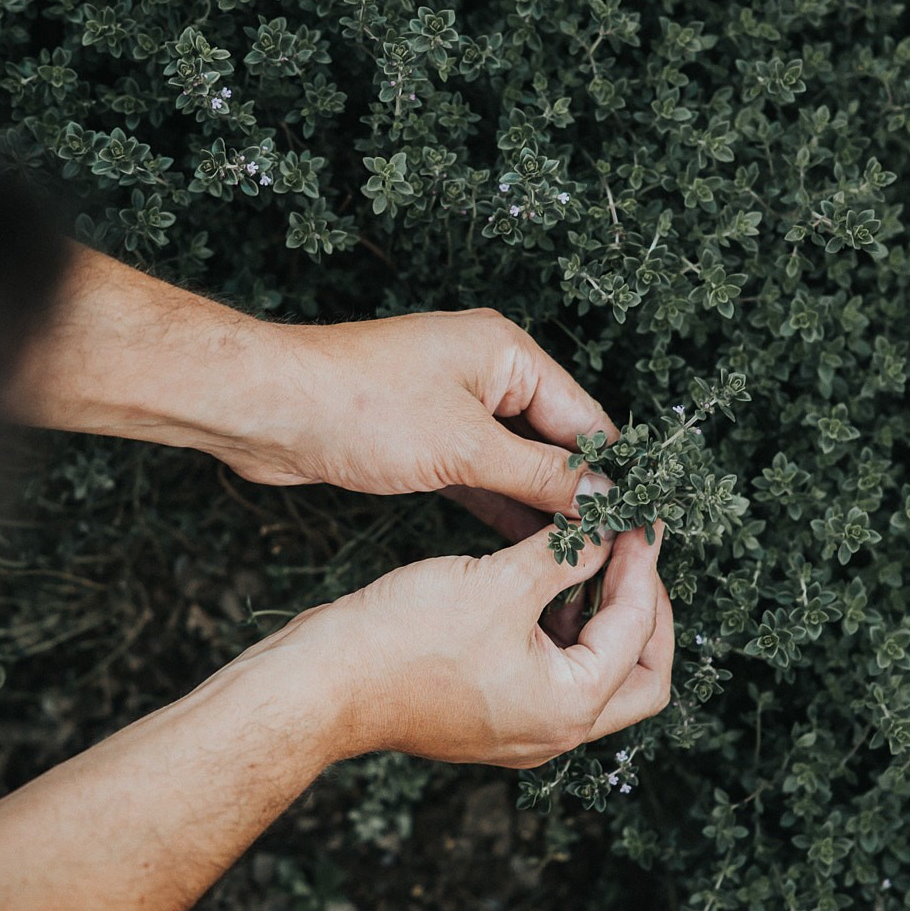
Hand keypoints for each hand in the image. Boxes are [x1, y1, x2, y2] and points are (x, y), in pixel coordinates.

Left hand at [224, 309, 619, 525]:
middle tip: (612, 549)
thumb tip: (604, 498)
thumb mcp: (464, 446)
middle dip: (578, 492)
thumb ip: (540, 475)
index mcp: (506, 352)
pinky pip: (479, 474)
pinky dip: (500, 505)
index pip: (584, 416)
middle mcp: (484, 372)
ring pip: (514, 461)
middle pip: (554, 439)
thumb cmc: (359, 406)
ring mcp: (451, 406)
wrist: (268, 409)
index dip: (612, 471)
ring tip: (578, 558)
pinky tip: (526, 544)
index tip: (640, 522)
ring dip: (540, 505)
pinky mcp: (422, 438)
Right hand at [238, 520, 672, 768]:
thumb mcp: (498, 583)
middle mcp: (554, 731)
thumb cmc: (403, 641)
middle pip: (639, 676)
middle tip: (631, 554)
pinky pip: (548, 673)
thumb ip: (565, 554)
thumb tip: (610, 526)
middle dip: (644, 611)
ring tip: (587, 555)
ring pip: (594, 674)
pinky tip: (541, 578)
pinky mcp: (489, 712)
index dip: (642, 567)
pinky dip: (557, 628)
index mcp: (570, 707)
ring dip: (599, 616)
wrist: (323, 683)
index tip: (637, 521)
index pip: (639, 633)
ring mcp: (521, 727)